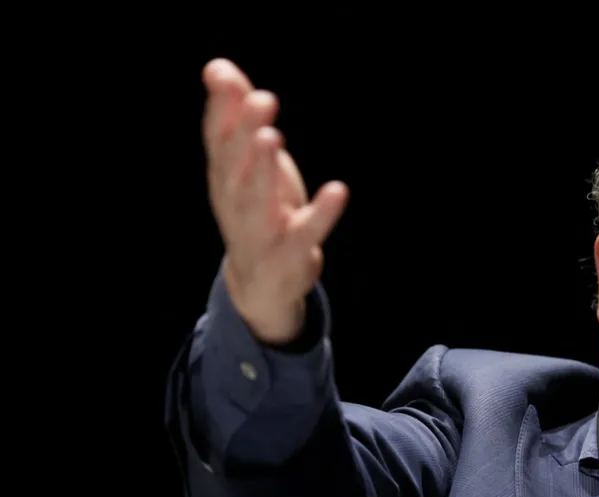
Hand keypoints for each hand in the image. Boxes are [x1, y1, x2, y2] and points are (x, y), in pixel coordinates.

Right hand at [202, 58, 348, 343]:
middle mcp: (235, 202)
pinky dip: (321, 214)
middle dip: (244, 132)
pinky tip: (338, 190)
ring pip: (257, 200)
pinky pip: (305, 233)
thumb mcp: (244, 167)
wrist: (260, 284)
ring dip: (264, 168)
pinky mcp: (290, 254)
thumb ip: (235, 118)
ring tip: (273, 136)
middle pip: (235, 165)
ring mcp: (260, 231)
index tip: (225, 76)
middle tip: (261, 99)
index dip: (220, 108)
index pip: (216, 139)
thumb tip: (218, 67)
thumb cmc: (256, 211)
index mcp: (224, 177)